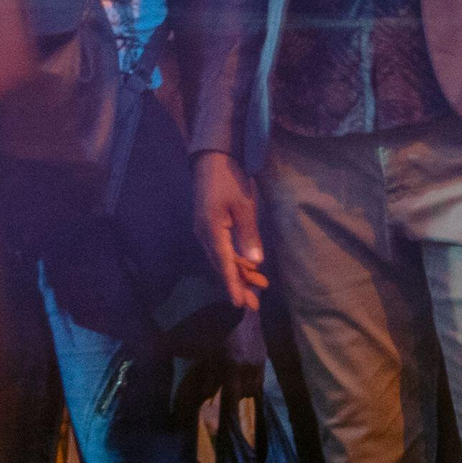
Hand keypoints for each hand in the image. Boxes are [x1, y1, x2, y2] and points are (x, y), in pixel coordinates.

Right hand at [191, 151, 269, 310]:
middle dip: (238, 284)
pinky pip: (221, 249)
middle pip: (221, 266)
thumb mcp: (244, 206)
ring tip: (256, 287)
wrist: (212, 157)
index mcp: (211, 231)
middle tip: (255, 304)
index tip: (240, 304)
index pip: (224, 264)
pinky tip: (247, 266)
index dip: (233, 285)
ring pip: (221, 259)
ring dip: (238, 273)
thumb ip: (249, 235)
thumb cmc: (230, 178)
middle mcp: (204, 235)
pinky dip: (234, 260)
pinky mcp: (208, 225)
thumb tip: (255, 262)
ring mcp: (204, 230)